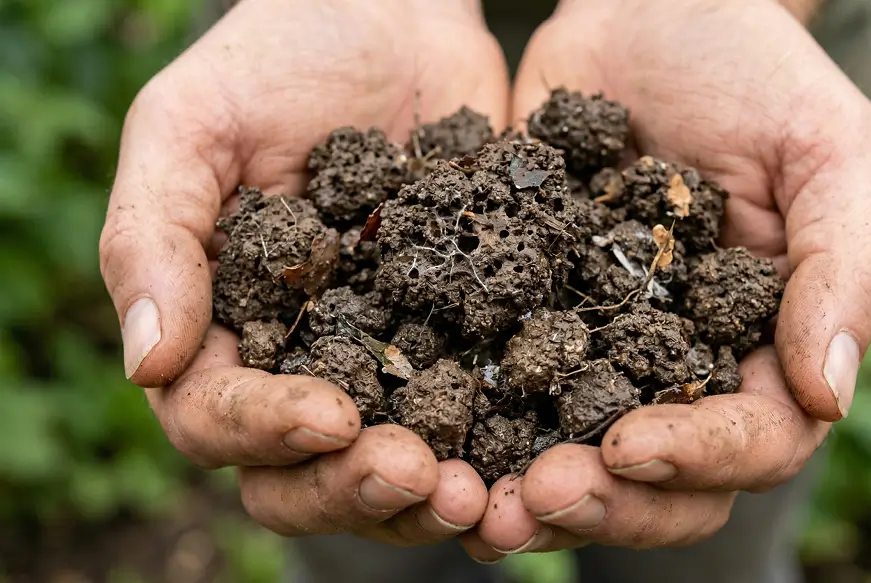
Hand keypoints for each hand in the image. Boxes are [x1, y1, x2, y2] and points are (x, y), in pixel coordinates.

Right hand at [99, 0, 507, 544]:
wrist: (393, 16)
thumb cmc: (276, 60)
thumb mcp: (191, 126)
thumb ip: (151, 237)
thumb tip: (147, 364)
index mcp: (223, 329)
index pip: (219, 417)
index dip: (267, 432)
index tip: (332, 417)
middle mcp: (304, 363)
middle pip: (308, 473)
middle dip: (359, 489)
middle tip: (426, 481)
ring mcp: (392, 357)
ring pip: (397, 467)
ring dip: (436, 498)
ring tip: (488, 498)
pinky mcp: (467, 336)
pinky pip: (485, 413)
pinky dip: (509, 451)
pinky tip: (545, 458)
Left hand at [462, 0, 870, 557]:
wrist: (640, 13)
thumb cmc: (749, 67)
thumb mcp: (823, 148)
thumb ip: (844, 266)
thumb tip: (829, 394)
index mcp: (761, 347)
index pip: (751, 439)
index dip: (697, 458)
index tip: (628, 447)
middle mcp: (676, 370)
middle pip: (655, 482)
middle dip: (598, 503)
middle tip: (531, 499)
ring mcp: (592, 351)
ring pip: (566, 457)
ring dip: (519, 492)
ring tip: (466, 498)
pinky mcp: (518, 318)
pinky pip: (489, 391)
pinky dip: (459, 427)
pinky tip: (416, 440)